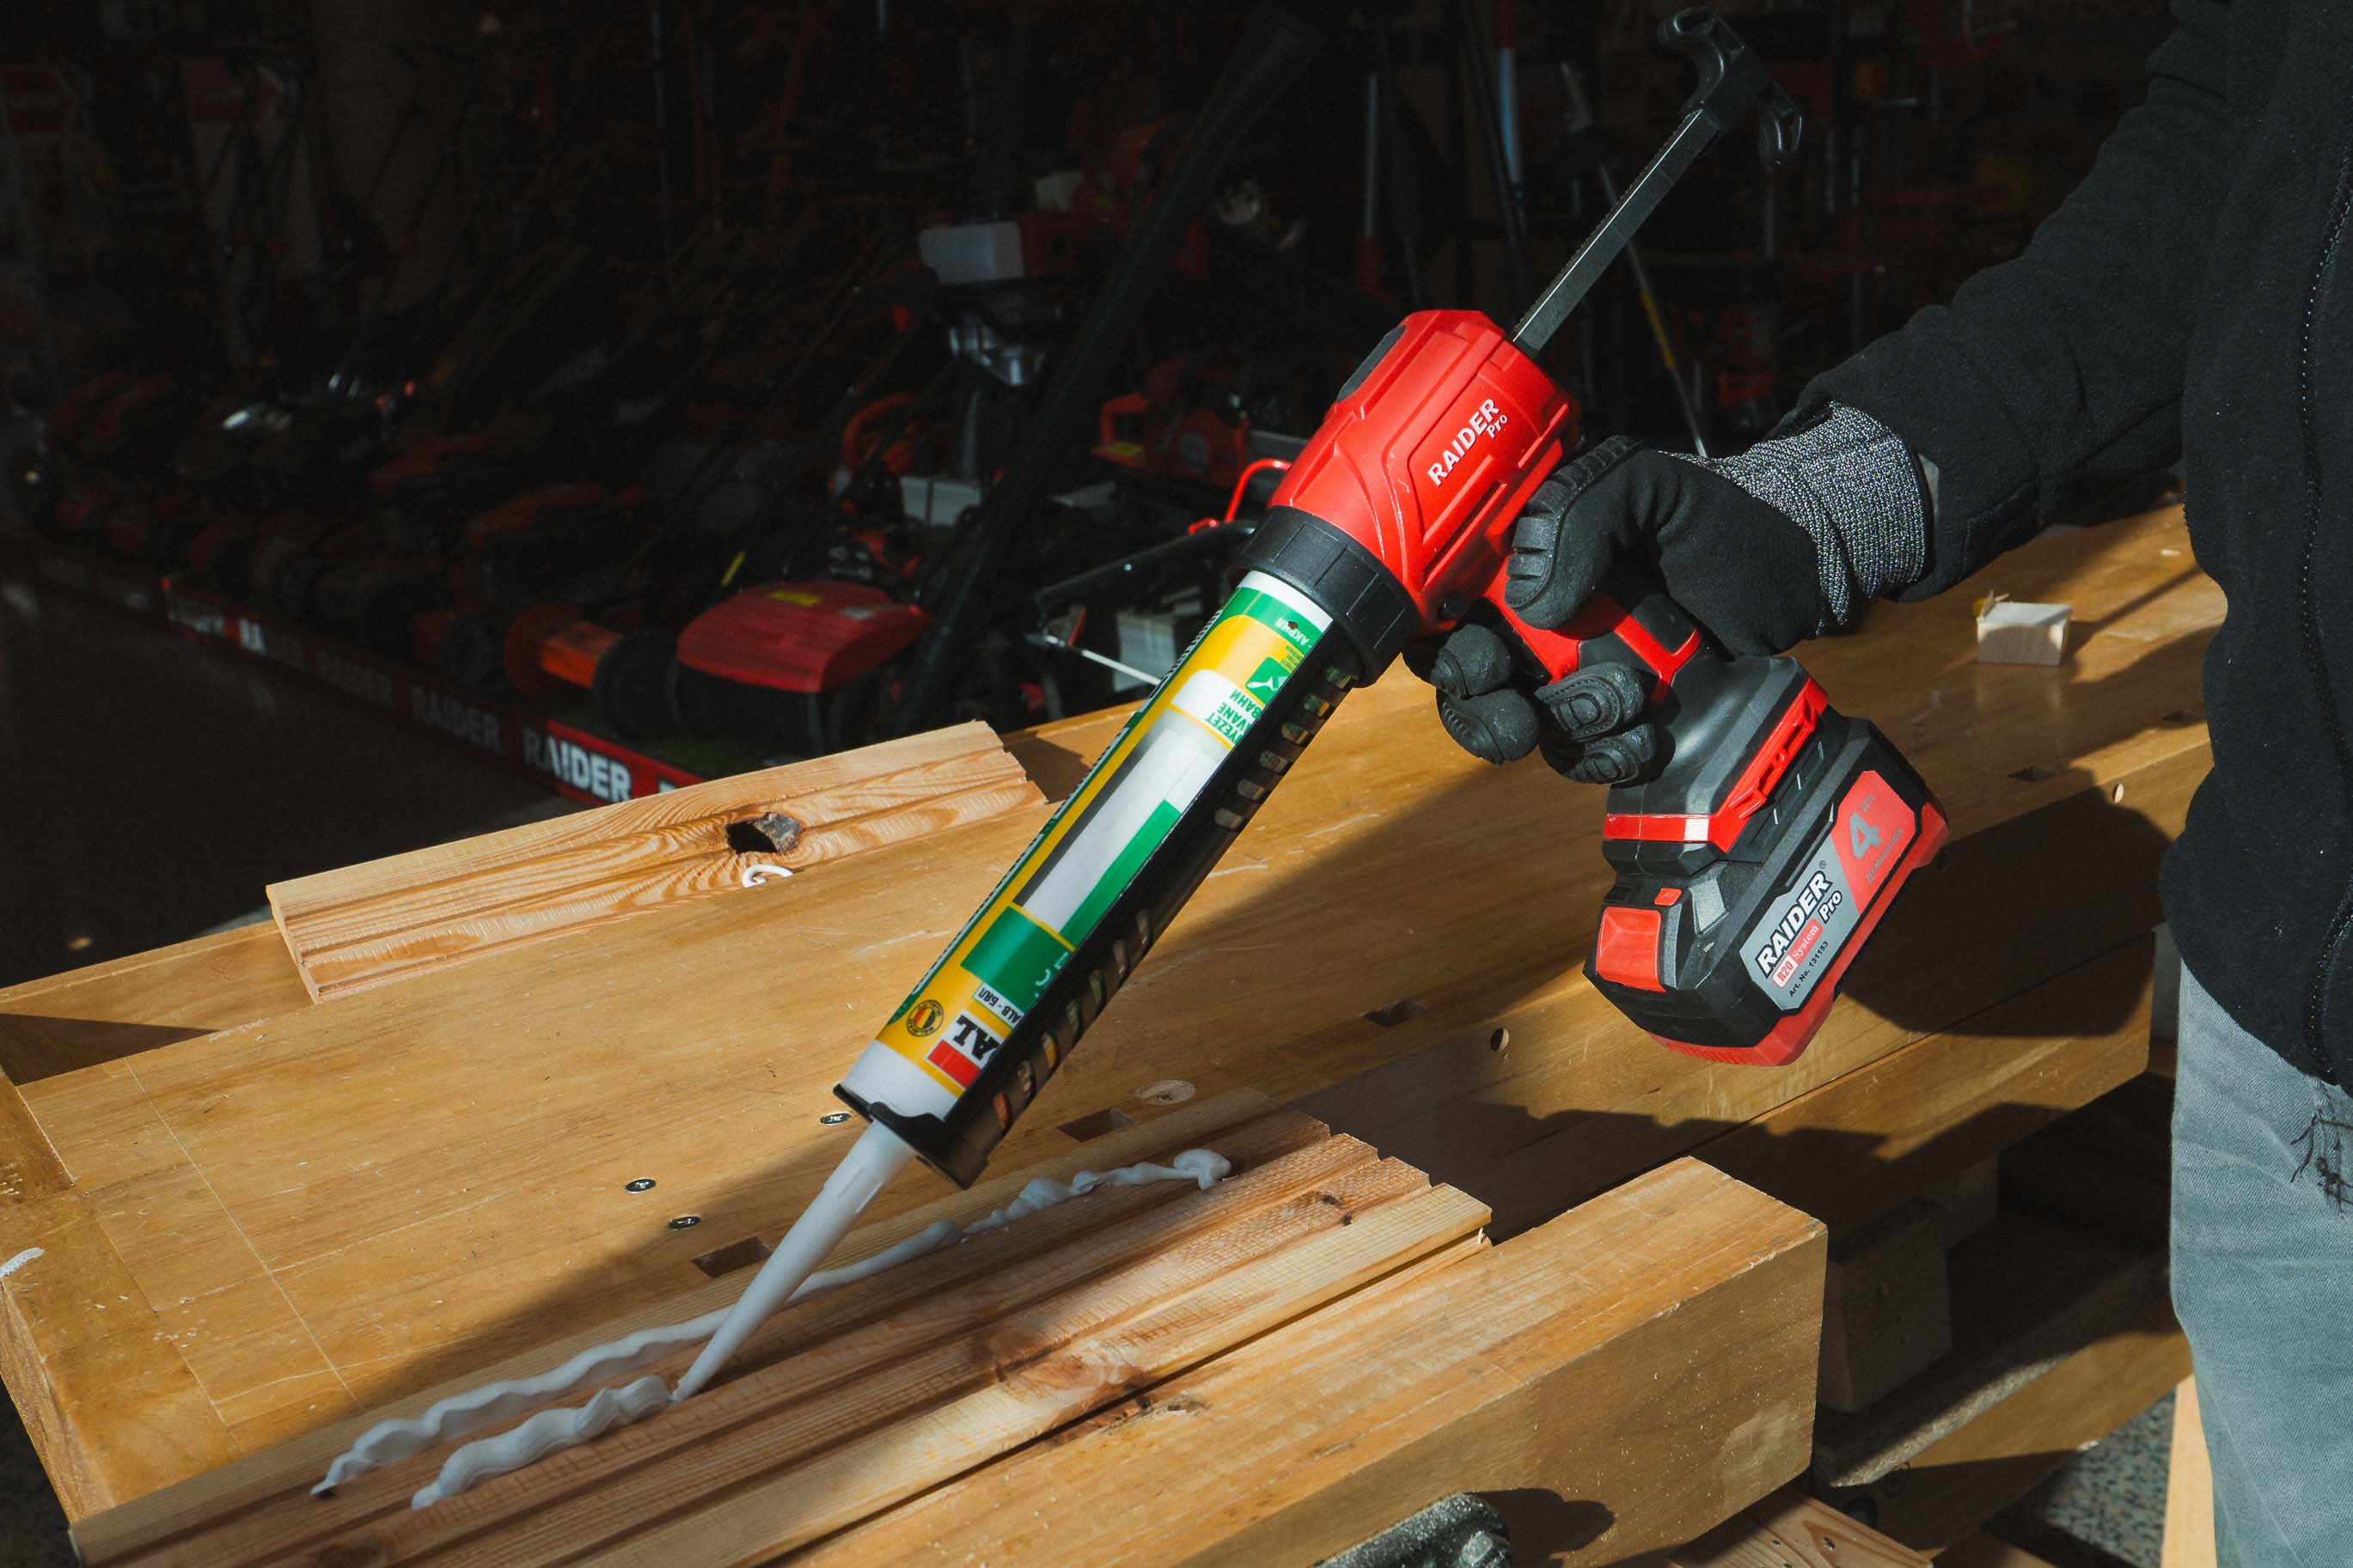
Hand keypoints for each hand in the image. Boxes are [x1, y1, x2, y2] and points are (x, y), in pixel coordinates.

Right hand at [1418, 433, 1827, 782]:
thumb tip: (1532, 602)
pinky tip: (1644, 733)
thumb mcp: (1642, 483)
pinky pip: (1582, 759)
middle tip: (1519, 708)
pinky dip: (1605, 756)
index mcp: (1516, 568)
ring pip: (1521, 728)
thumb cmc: (1709, 516)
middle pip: (1464, 685)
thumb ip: (1578, 515)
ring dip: (1563, 725)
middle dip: (1480, 706)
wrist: (1789, 568)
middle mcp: (1531, 627)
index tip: (1474, 651)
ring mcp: (1571, 677)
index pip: (1440, 612)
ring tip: (1625, 696)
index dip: (1435, 642)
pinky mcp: (1617, 722)